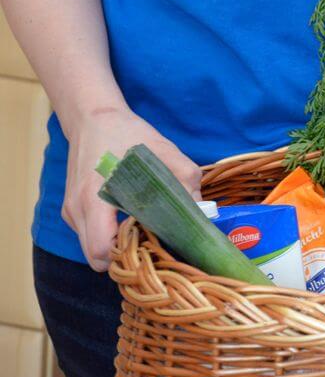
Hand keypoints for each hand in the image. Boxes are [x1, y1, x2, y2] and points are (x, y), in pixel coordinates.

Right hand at [61, 107, 200, 271]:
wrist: (92, 119)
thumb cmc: (127, 134)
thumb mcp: (163, 151)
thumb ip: (185, 180)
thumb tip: (201, 210)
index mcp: (94, 197)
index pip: (101, 249)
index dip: (128, 254)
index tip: (152, 244)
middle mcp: (77, 209)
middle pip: (96, 258)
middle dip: (123, 256)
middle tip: (151, 242)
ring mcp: (71, 211)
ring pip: (91, 249)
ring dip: (115, 246)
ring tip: (142, 229)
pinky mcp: (71, 210)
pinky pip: (89, 235)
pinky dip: (107, 235)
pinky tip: (128, 218)